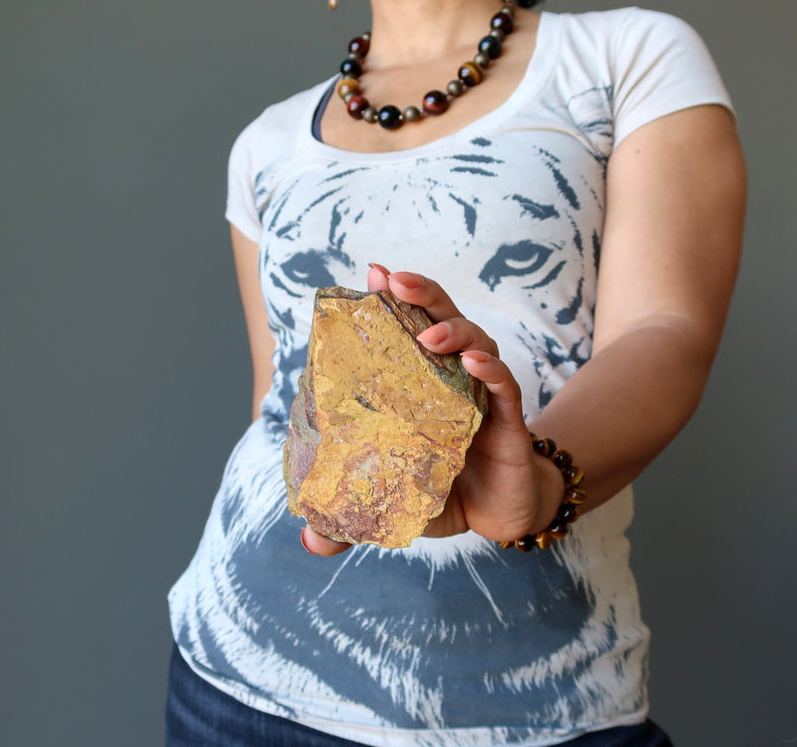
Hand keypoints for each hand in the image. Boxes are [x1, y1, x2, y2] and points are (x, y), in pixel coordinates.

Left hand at [300, 264, 562, 556]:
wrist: (500, 516)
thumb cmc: (443, 491)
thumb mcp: (392, 499)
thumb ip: (353, 518)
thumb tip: (309, 544)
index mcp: (419, 384)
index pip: (405, 329)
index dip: (389, 302)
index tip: (370, 275)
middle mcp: (451, 378)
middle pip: (439, 318)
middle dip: (418, 293)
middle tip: (392, 279)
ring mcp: (481, 395)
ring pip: (475, 343)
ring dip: (452, 330)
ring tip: (428, 335)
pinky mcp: (509, 421)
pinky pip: (504, 386)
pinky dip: (491, 372)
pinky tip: (474, 365)